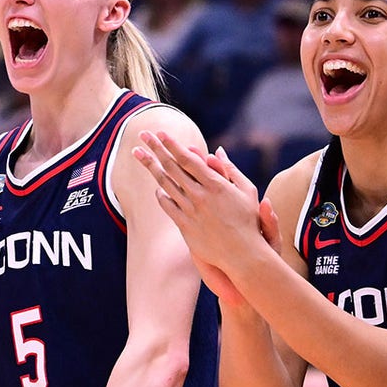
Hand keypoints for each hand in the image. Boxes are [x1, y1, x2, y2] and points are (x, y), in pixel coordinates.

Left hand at [133, 131, 265, 273]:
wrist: (242, 254)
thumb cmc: (248, 221)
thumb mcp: (247, 190)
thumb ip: (230, 169)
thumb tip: (217, 150)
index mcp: (215, 184)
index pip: (188, 159)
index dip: (173, 144)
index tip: (161, 132)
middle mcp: (199, 195)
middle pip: (172, 167)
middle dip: (155, 148)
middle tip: (142, 134)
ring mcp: (190, 210)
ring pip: (165, 184)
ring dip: (150, 166)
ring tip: (138, 154)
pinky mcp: (185, 226)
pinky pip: (167, 206)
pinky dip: (161, 194)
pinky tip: (157, 187)